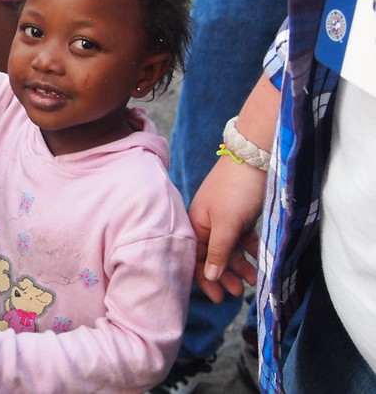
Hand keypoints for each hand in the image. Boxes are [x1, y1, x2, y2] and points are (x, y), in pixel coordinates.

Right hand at [189, 156, 263, 302]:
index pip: (197, 258)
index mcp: (196, 224)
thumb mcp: (227, 224)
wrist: (255, 157)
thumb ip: (218, 252)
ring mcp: (225, 218)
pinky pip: (243, 239)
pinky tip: (259, 261)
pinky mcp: (241, 214)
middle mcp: (207, 223)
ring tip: (253, 280)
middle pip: (213, 256)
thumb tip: (209, 276)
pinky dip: (250, 251)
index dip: (205, 279)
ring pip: (230, 249)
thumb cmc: (236, 190)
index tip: (218, 298)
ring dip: (239, 266)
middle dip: (224, 276)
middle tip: (237, 293)